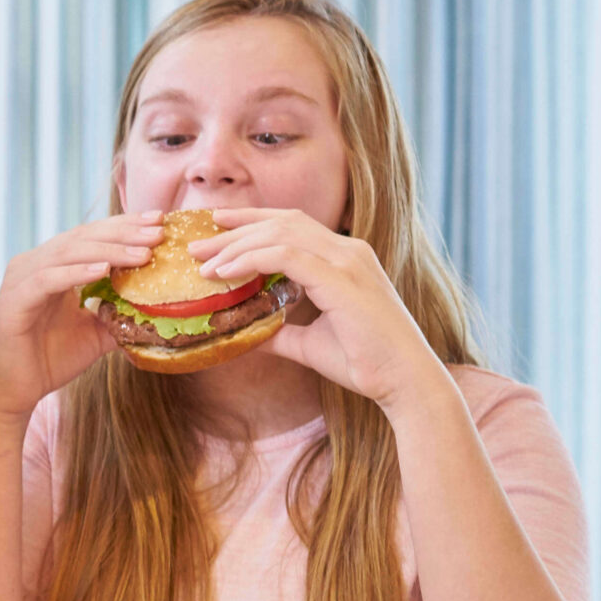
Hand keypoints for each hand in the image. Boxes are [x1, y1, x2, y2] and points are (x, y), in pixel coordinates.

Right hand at [0, 212, 167, 420]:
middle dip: (123, 232)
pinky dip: (76, 273)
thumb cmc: (49, 360)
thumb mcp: (95, 333)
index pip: (91, 236)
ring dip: (108, 250)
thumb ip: (119, 315)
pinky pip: (48, 280)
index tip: (159, 220)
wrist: (12, 392)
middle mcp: (34, 265)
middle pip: (82, 237)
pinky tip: (103, 270)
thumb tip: (158, 308)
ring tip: (142, 252)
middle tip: (158, 231)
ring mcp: (21, 280)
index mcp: (52, 267)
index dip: (125, 226)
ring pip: (68, 253)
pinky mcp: (14, 301)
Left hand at [194, 208, 447, 407]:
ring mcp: (347, 261)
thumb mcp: (308, 343)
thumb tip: (246, 334)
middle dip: (235, 229)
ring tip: (202, 261)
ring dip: (236, 244)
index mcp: (344, 258)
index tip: (217, 225)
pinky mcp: (342, 279)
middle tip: (197, 245)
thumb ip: (279, 332)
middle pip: (281, 223)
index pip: (292, 225)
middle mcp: (348, 251)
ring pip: (280, 234)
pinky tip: (224, 273)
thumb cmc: (364, 362)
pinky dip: (250, 259)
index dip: (252, 220)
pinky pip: (285, 255)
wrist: (403, 380)